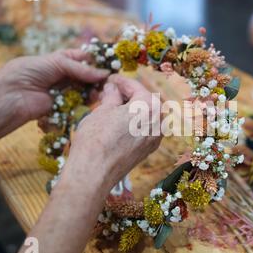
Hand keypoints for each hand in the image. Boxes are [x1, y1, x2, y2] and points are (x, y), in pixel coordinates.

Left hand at [0, 49, 109, 121]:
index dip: (98, 61)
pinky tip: (95, 99)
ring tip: (104, 90)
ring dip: (95, 90)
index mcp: (61, 60)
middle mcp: (64, 75)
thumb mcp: (57, 62)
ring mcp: (64, 91)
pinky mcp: (63, 106)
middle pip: (88, 75)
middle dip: (99, 77)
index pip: (84, 58)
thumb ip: (82, 69)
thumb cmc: (29, 72)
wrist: (12, 95)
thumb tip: (104, 74)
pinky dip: (87, 102)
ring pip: (86, 90)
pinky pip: (79, 103)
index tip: (113, 64)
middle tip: (112, 80)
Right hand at [9, 75, 161, 252]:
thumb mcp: (102, 110)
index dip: (121, 80)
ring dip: (131, 108)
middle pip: (145, 100)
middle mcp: (159, 122)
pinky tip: (118, 121)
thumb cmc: (96, 138)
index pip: (136, 87)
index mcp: (150, 107)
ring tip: (112, 106)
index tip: (110, 78)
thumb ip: (112, 96)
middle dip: (128, 94)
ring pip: (145, 116)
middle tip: (110, 90)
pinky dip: (134, 122)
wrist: (93, 173)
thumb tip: (113, 88)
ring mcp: (155, 138)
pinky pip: (143, 129)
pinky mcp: (148, 150)